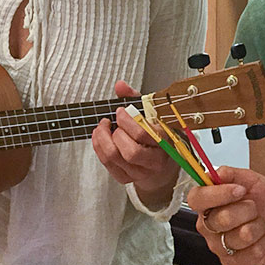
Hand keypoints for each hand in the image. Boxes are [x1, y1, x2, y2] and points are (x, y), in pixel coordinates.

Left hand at [91, 81, 181, 196]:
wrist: (162, 162)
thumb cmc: (155, 134)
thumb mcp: (150, 114)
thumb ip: (134, 98)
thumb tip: (121, 86)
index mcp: (164, 141)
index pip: (144, 134)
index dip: (127, 122)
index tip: (120, 112)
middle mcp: (154, 160)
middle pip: (131, 152)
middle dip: (115, 134)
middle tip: (110, 122)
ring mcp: (141, 172)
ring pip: (116, 159)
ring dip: (102, 140)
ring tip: (101, 128)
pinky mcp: (127, 178)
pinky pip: (108, 166)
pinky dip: (99, 149)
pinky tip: (100, 138)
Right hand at [186, 167, 264, 264]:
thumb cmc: (261, 200)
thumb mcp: (250, 179)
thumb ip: (232, 174)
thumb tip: (217, 173)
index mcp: (206, 203)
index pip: (196, 199)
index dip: (218, 194)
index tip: (240, 190)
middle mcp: (207, 226)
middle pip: (221, 219)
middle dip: (247, 210)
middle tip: (254, 207)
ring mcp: (218, 247)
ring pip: (240, 237)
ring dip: (258, 226)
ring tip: (259, 222)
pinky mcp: (233, 263)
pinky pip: (249, 255)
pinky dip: (263, 243)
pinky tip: (262, 238)